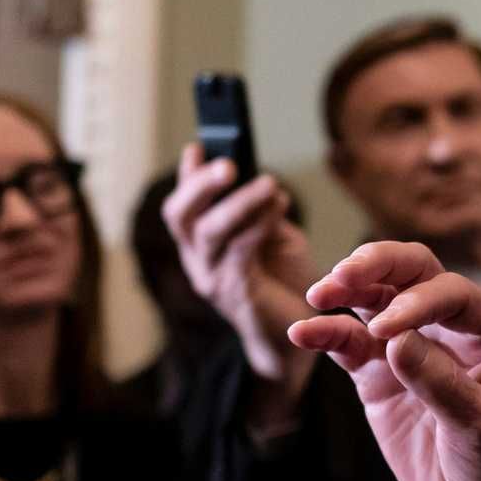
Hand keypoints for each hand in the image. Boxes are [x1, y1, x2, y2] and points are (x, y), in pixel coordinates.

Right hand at [163, 144, 318, 421]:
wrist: (299, 334)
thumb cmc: (285, 280)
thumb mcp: (272, 236)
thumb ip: (259, 212)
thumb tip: (258, 181)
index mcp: (201, 244)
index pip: (184, 206)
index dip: (187, 177)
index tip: (198, 146)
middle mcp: (198, 260)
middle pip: (181, 216)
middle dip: (200, 185)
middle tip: (227, 163)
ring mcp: (212, 279)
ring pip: (210, 232)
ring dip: (240, 203)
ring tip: (269, 183)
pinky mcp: (236, 293)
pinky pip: (239, 252)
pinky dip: (258, 225)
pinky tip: (279, 207)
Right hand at [288, 242, 480, 480]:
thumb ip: (440, 384)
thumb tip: (395, 341)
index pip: (454, 294)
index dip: (418, 302)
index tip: (386, 330)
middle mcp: (453, 331)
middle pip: (413, 274)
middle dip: (377, 266)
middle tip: (341, 277)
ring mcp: (413, 350)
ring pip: (376, 301)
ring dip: (346, 291)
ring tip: (317, 296)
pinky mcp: (380, 376)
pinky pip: (350, 346)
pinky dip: (327, 335)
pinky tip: (303, 333)